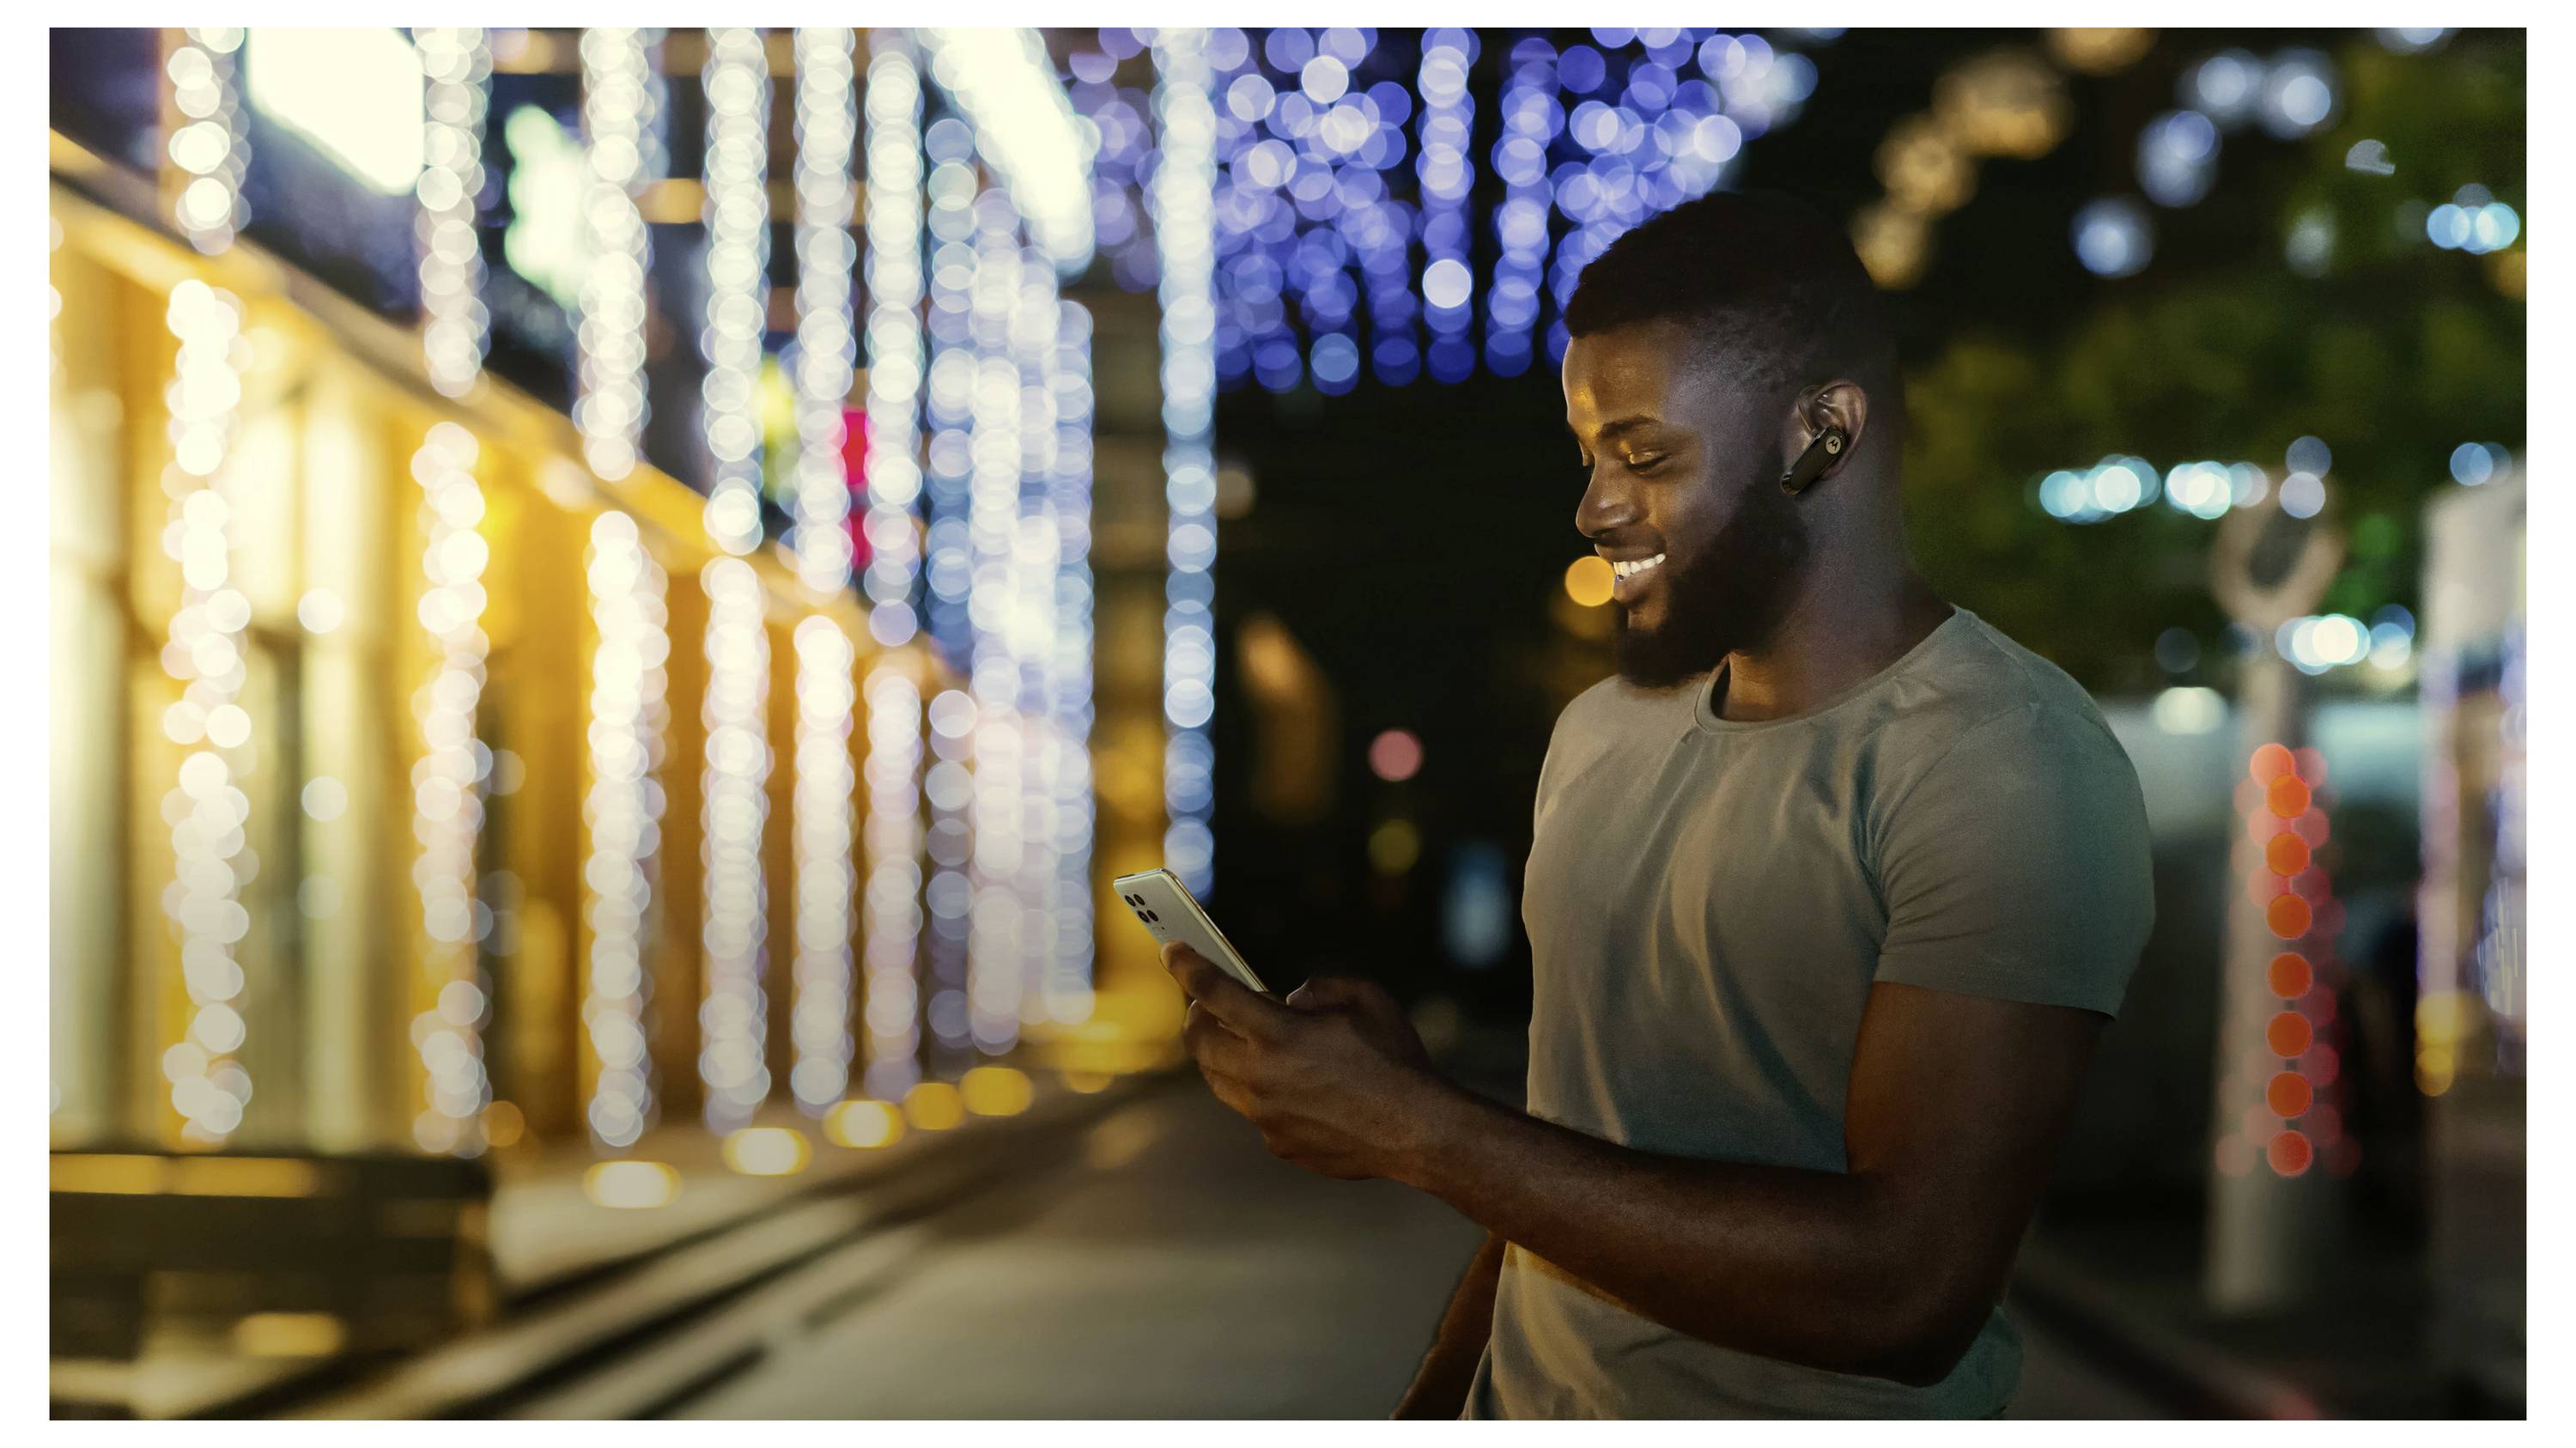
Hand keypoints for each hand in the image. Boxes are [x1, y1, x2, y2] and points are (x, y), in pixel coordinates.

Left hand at [1162, 942, 1450, 1181]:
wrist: (1419, 1132)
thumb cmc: (1395, 1058)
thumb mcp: (1364, 996)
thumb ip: (1316, 987)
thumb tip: (1288, 1001)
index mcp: (1278, 1034)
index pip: (1213, 992)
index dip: (1188, 965)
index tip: (1172, 950)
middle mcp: (1260, 1077)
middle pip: (1200, 1042)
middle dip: (1197, 1015)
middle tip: (1206, 1002)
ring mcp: (1265, 1116)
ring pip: (1220, 1080)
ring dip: (1222, 1054)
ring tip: (1241, 1039)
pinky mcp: (1278, 1143)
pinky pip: (1254, 1111)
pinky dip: (1260, 1091)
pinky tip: (1288, 1084)